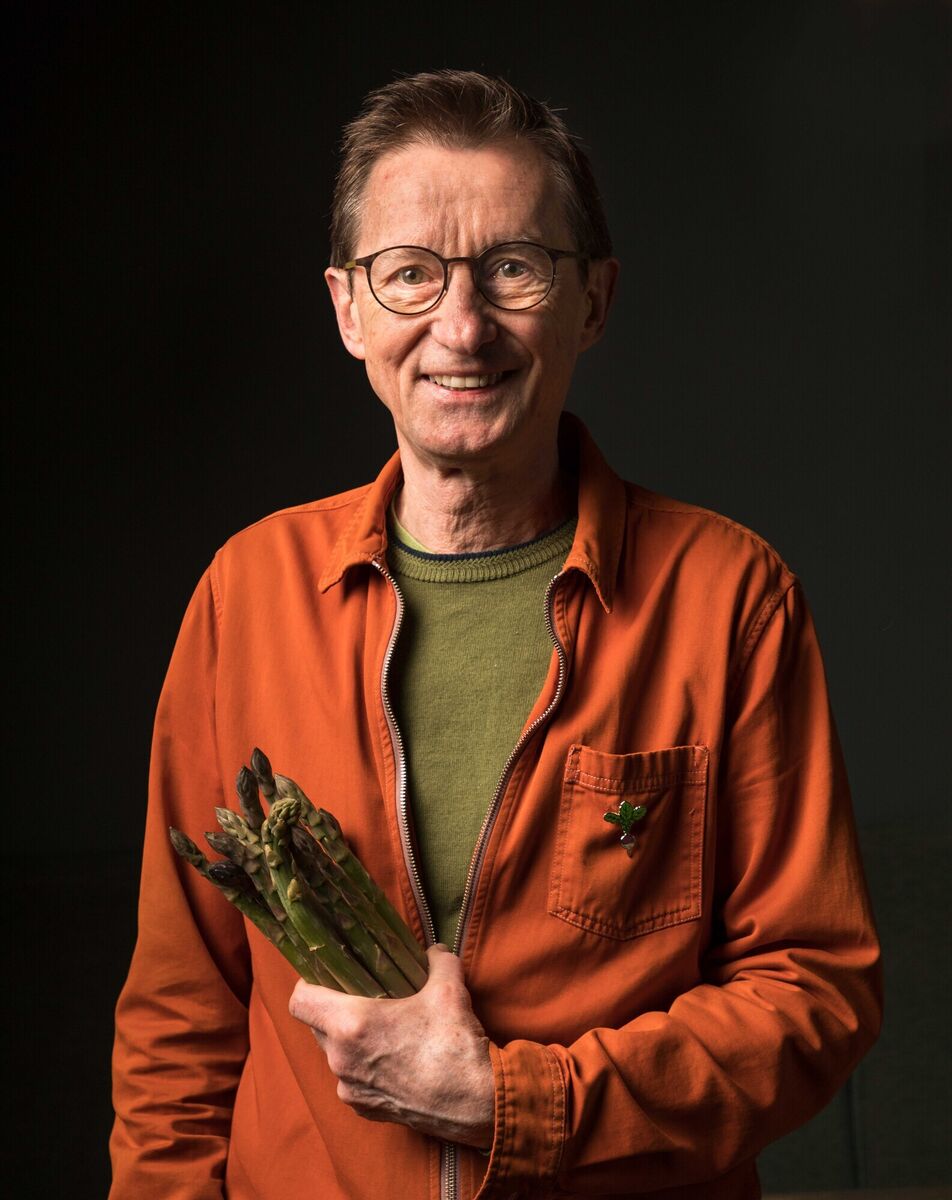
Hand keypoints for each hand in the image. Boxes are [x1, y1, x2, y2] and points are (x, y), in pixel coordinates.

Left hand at [288, 943, 494, 1147]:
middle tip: (362, 997)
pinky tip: (393, 1059)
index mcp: (351, 1025)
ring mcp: (350, 1089)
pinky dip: (364, 1068)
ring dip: (350, 1040)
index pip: (300, 1001)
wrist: (476, 1102)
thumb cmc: (455, 1044)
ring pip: (334, 1055)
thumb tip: (434, 950)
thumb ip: (437, 960)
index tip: (325, 975)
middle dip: (334, 1010)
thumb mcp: (448, 988)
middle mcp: (340, 1060)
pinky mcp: (365, 1111)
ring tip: (383, 1030)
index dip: (307, 983)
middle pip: (317, 1026)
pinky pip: (352, 1081)